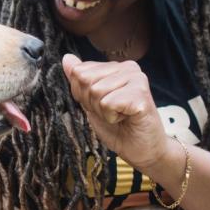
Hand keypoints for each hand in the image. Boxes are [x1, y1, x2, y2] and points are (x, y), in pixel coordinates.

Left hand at [61, 53, 171, 169]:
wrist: (142, 150)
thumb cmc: (119, 128)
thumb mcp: (92, 103)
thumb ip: (80, 81)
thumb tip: (66, 58)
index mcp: (116, 67)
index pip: (79, 72)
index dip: (83, 95)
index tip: (102, 106)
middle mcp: (129, 68)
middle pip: (85, 80)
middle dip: (92, 103)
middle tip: (112, 113)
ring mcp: (137, 79)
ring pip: (96, 91)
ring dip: (103, 112)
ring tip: (120, 116)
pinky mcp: (141, 94)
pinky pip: (108, 103)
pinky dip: (111, 117)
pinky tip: (126, 119)